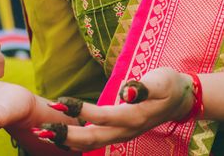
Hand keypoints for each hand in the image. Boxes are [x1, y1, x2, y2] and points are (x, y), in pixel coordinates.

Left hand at [33, 67, 193, 150]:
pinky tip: (61, 136)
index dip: (80, 111)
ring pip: (91, 144)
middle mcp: (126, 130)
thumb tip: (127, 90)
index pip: (102, 116)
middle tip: (41, 129)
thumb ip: (143, 87)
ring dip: (67, 140)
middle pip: (92, 138)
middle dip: (65, 135)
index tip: (59, 103)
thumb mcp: (160, 80)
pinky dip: (76, 140)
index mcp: (134, 116)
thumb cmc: (169, 84)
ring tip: (43, 134)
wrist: (182, 99)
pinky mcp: (119, 133)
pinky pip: (95, 141)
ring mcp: (123, 134)